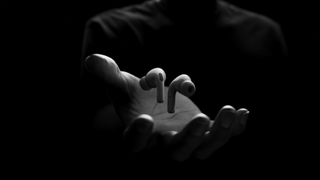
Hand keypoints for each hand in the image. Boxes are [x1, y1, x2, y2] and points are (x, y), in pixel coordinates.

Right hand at [85, 54, 249, 161]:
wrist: (153, 104)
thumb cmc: (134, 96)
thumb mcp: (120, 84)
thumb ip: (108, 74)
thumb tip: (92, 60)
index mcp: (139, 136)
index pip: (134, 146)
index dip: (138, 137)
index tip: (145, 118)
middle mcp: (163, 144)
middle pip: (177, 152)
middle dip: (190, 138)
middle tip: (200, 117)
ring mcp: (186, 140)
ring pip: (204, 148)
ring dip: (219, 133)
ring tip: (230, 110)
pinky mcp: (203, 132)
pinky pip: (222, 137)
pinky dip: (235, 130)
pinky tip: (244, 112)